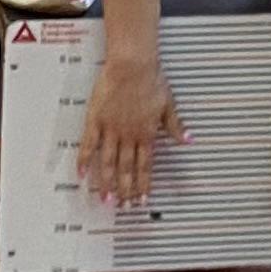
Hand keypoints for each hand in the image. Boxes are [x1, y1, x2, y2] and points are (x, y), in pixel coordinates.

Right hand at [81, 50, 183, 205]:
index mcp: (146, 133)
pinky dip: (85, 160)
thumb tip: (188, 140)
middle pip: (126, 169)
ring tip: (106, 198)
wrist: (133, 64)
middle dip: (125, 190)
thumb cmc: (151, 79)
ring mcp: (111, 129)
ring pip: (108, 162)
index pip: (145, 166)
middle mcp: (129, 135)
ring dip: (107, 182)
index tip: (141, 199)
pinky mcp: (96, 119)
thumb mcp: (168, 104)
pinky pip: (89, 144)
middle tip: (123, 206)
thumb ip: (175, 126)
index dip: (143, 185)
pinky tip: (82, 173)